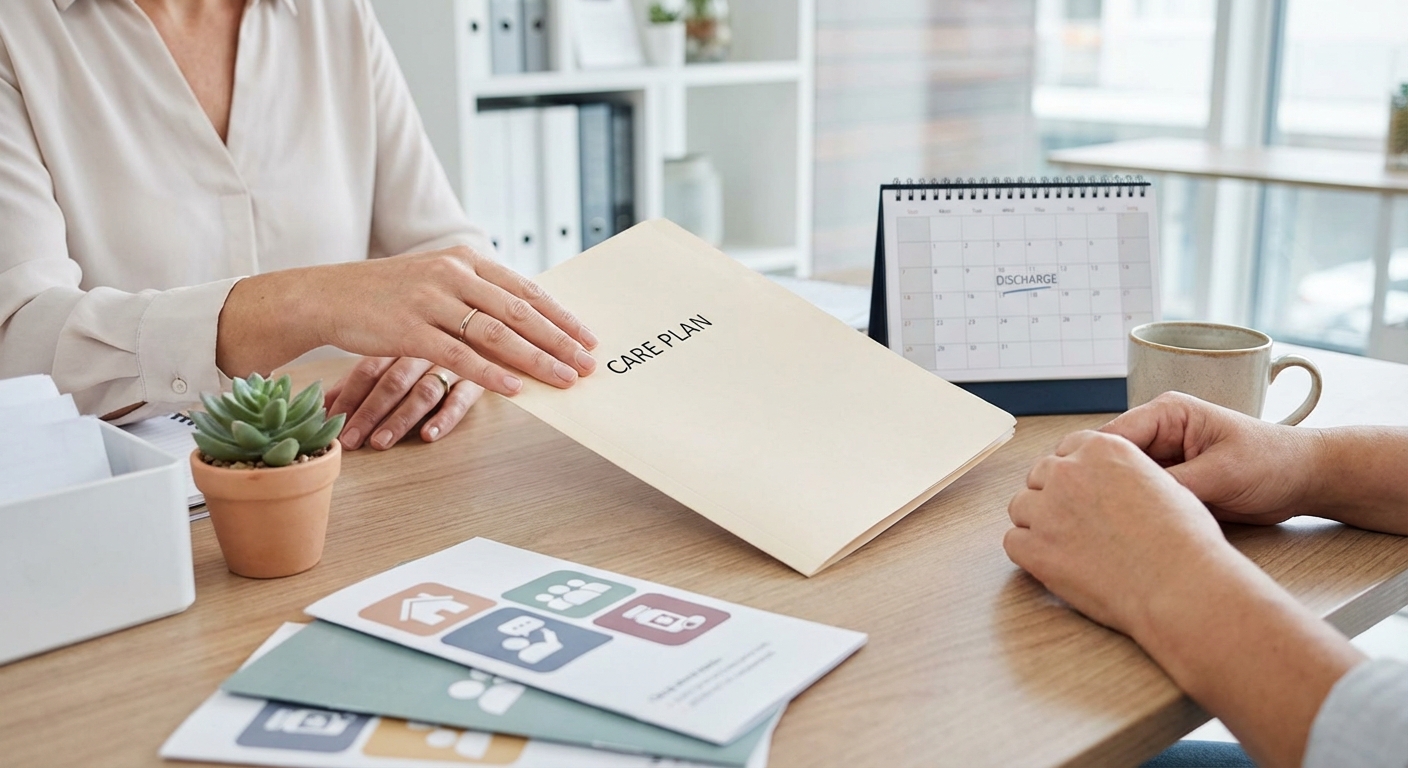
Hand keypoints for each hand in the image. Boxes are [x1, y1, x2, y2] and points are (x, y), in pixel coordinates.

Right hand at [217, 245, 598, 395]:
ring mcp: (431, 301)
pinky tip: (516, 388)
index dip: (561, 316)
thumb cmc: (387, 294)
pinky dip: (491, 373)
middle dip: (560, 340)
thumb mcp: (437, 280)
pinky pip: (459, 356)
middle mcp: (453, 275)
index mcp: (465, 260)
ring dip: (536, 359)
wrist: (327, 295)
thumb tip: (523, 319)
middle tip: (588, 363)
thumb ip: (477, 294)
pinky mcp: (409, 330)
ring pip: (496, 334)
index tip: (588, 337)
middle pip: (520, 312)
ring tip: (563, 379)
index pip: (525, 290)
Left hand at [325, 357, 483, 449]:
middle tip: (351, 440)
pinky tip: (429, 435)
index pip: (368, 370)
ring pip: (423, 392)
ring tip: (381, 442)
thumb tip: (324, 404)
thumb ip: (362, 379)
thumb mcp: (395, 355)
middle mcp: (422, 352)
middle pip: (392, 382)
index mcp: (398, 342)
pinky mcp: (476, 381)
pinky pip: (461, 399)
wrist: (487, 326)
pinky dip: (445, 418)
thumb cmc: (431, 346)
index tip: (330, 424)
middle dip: (368, 413)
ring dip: (400, 419)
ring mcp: (451, 365)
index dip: (349, 397)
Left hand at [1005, 430, 1236, 636]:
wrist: (1181, 584)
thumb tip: (1105, 483)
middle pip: (1039, 476)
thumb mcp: (1160, 482)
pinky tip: (1058, 563)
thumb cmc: (1183, 541)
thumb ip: (1121, 473)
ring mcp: (1047, 509)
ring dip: (1038, 523)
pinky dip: (1030, 553)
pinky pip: (1014, 542)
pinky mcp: (1035, 548)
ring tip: (1069, 546)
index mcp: (1102, 449)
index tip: (1081, 493)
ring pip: (1021, 506)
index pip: (1066, 450)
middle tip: (1077, 524)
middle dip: (1054, 497)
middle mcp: (1069, 472)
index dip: (1073, 475)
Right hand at [1100, 392, 1322, 525]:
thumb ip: (1175, 483)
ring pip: (1121, 481)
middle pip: (1109, 459)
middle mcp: (1158, 434)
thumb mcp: (1222, 472)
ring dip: (1117, 501)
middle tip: (1090, 517)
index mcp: (1167, 413)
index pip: (1112, 436)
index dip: (1092, 464)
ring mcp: (1163, 459)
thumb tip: (1132, 500)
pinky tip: (1128, 529)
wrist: (1304, 479)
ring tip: (1106, 526)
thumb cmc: (1273, 461)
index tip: (1082, 494)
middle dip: (1100, 485)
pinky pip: (1141, 496)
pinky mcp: (1171, 482)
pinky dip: (1135, 512)